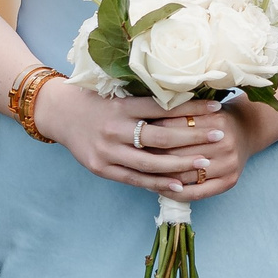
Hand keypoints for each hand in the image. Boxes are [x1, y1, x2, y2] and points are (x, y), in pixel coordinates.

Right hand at [31, 78, 243, 198]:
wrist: (58, 113)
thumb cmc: (96, 99)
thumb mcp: (119, 92)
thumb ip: (146, 98)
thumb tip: (186, 94)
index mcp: (123, 106)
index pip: (164, 107)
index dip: (192, 109)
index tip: (216, 108)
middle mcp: (115, 129)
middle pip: (162, 137)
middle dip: (194, 137)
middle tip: (219, 136)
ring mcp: (108, 151)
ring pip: (151, 162)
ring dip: (181, 164)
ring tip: (206, 163)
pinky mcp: (102, 168)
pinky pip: (135, 179)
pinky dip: (159, 183)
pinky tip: (180, 185)